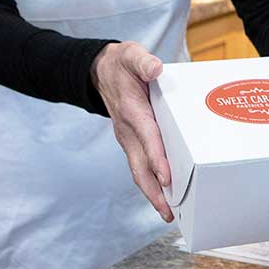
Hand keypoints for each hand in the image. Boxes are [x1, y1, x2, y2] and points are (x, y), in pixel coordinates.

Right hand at [92, 41, 172, 222]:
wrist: (99, 70)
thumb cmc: (121, 64)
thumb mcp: (131, 55)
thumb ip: (143, 61)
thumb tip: (155, 68)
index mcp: (132, 110)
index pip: (147, 136)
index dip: (157, 157)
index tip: (167, 177)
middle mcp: (128, 130)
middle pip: (140, 166)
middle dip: (153, 190)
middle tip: (168, 212)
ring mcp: (128, 138)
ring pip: (139, 170)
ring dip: (152, 193)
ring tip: (168, 213)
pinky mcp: (132, 141)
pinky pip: (141, 165)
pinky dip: (151, 182)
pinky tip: (163, 195)